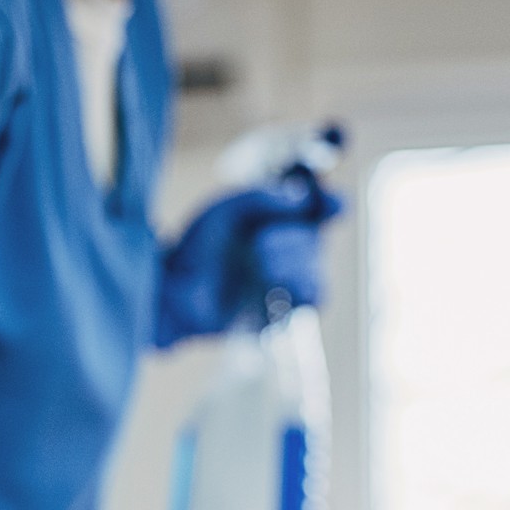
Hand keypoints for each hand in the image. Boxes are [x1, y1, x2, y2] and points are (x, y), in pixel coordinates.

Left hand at [152, 167, 342, 348]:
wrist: (178, 291)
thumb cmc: (196, 249)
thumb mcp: (226, 211)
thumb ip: (261, 198)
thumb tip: (302, 196)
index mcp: (278, 225)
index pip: (320, 212)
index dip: (331, 206)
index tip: (331, 203)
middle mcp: (288, 255)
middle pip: (316, 244)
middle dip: (294, 240)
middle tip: (262, 243)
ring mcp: (287, 286)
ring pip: (317, 273)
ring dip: (295, 264)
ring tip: (263, 263)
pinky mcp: (285, 313)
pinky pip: (313, 300)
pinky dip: (298, 287)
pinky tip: (273, 282)